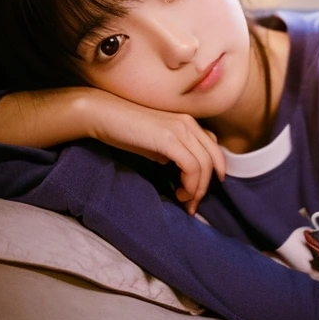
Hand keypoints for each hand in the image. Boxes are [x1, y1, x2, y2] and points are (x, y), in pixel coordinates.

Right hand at [85, 92, 225, 214]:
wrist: (105, 114)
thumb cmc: (127, 129)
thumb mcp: (157, 142)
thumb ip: (174, 152)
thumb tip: (183, 170)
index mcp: (188, 122)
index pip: (213, 148)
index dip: (214, 170)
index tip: (200, 191)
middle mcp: (189, 123)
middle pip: (213, 158)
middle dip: (206, 186)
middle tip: (193, 205)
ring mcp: (181, 129)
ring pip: (205, 165)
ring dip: (197, 189)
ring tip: (184, 201)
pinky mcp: (169, 139)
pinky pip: (192, 167)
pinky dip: (190, 185)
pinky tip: (177, 193)